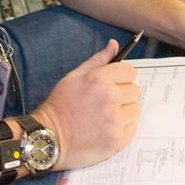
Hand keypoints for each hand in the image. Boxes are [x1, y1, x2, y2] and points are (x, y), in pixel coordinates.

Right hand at [34, 41, 141, 170]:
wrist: (49, 137)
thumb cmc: (60, 106)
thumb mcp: (74, 76)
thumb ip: (98, 60)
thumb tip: (114, 44)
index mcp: (100, 80)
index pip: (130, 71)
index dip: (121, 76)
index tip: (115, 82)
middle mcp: (110, 99)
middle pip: (134, 90)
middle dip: (122, 94)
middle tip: (105, 101)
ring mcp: (115, 121)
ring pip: (135, 109)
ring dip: (124, 111)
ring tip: (105, 115)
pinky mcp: (118, 140)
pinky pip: (133, 127)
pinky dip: (123, 127)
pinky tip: (107, 127)